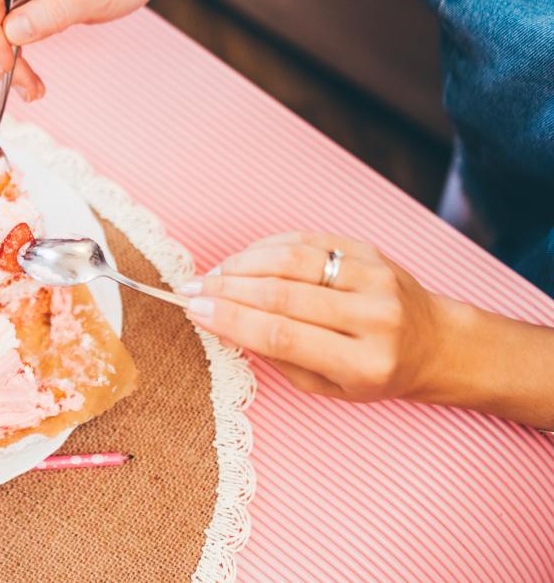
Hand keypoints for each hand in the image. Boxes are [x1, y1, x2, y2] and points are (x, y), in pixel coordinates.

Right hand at [179, 232, 447, 401]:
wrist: (436, 342)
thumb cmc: (375, 372)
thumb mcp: (328, 386)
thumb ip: (278, 355)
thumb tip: (221, 322)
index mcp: (364, 362)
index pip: (283, 335)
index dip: (232, 321)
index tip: (195, 312)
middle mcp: (374, 317)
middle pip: (283, 294)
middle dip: (226, 291)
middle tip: (190, 290)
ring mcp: (375, 278)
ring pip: (292, 260)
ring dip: (241, 264)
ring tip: (211, 275)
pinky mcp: (369, 250)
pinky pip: (307, 240)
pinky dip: (267, 247)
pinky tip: (242, 259)